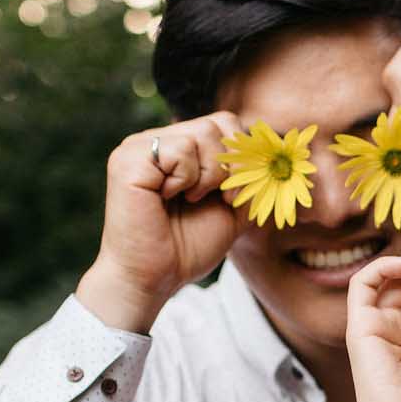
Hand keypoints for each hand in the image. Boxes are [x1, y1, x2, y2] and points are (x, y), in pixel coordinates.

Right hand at [77, 113, 243, 332]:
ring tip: (190, 199)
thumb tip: (273, 148)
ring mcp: (139, 146)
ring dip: (208, 175)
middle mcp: (157, 140)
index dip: (242, 157)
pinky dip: (185, 179)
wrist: (153, 279)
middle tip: (215, 198)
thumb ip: (250, 176)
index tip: (232, 196)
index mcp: (177, 147)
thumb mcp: (233, 208)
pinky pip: (179, 150)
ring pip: (202, 133)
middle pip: (219, 123)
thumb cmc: (187, 248)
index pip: (226, 123)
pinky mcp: (127, 159)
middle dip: (229, 167)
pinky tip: (167, 198)